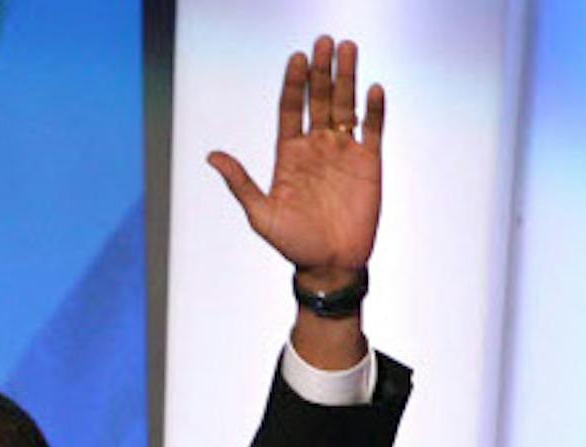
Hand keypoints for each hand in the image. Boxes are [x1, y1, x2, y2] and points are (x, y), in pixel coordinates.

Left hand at [207, 36, 383, 288]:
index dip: (293, 84)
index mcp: (288, 155)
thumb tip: (212, 156)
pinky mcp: (369, 162)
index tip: (296, 58)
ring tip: (348, 49)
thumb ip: (240, 183)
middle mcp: (316, 147)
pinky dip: (374, 110)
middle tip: (325, 41)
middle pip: (319, 100)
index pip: (289, 109)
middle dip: (321, 71)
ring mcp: (343, 152)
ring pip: (346, 106)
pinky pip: (373, 129)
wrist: (328, 265)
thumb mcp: (260, 214)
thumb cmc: (291, 244)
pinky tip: (373, 90)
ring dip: (347, 78)